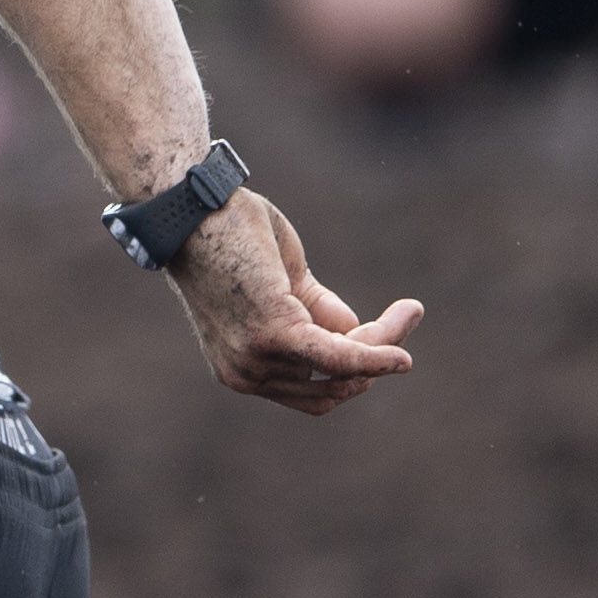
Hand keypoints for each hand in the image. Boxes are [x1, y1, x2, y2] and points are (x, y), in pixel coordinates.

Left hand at [166, 190, 420, 417]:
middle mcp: (245, 375)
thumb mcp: (285, 284)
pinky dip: (373, 357)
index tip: (392, 332)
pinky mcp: (272, 334)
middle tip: (408, 315)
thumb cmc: (232, 235)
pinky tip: (402, 357)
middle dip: (376, 359)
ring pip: (343, 367)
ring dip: (382, 342)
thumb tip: (359, 336)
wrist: (189, 208)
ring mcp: (255, 359)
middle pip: (335, 386)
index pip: (316, 389)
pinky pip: (337, 357)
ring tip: (408, 311)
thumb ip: (318, 314)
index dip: (357, 368)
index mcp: (244, 368)